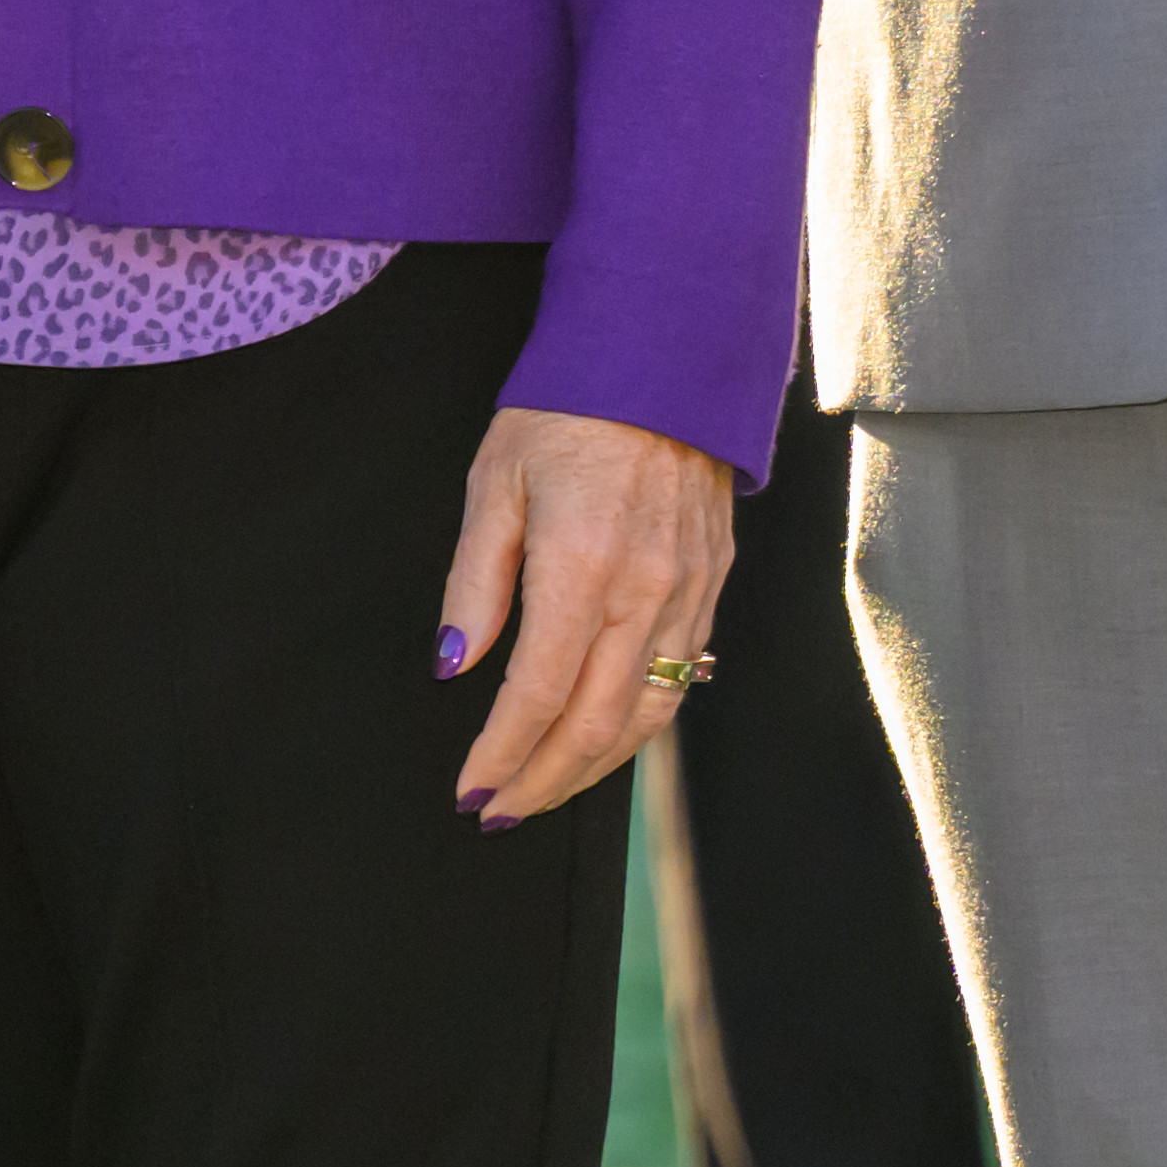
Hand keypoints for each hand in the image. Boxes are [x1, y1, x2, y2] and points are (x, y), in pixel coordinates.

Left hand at [436, 401, 735, 829]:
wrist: (662, 354)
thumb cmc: (564, 410)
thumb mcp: (492, 482)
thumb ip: (474, 583)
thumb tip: (454, 668)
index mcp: (584, 567)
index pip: (539, 695)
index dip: (502, 754)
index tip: (471, 792)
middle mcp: (647, 591)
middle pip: (597, 725)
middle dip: (543, 780)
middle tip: (499, 812)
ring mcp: (690, 590)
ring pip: (647, 713)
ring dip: (593, 767)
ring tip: (544, 790)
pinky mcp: (712, 582)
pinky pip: (681, 676)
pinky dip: (638, 723)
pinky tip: (603, 738)